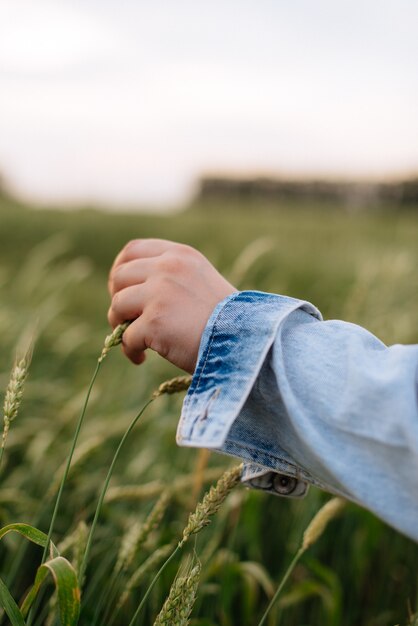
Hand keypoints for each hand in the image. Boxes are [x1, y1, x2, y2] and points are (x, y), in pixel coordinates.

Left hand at [108, 239, 236, 372]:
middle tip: (125, 320)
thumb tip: (130, 292)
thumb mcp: (200, 281)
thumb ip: (171, 277)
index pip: (133, 250)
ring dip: (119, 326)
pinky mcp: (154, 322)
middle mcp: (168, 268)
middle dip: (117, 300)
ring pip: (117, 305)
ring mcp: (159, 294)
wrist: (245, 341)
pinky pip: (126, 337)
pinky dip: (131, 350)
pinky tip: (142, 358)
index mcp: (179, 255)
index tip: (120, 290)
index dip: (120, 270)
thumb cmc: (226, 319)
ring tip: (136, 342)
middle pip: (119, 277)